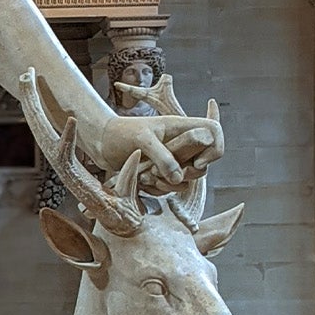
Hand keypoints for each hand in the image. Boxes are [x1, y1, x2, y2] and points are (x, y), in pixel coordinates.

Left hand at [94, 114, 222, 191]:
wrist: (100, 143)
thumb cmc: (119, 133)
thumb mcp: (141, 140)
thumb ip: (162, 156)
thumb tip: (179, 177)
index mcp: (181, 126)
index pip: (214, 132)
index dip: (214, 149)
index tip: (196, 162)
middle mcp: (181, 143)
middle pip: (203, 164)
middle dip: (184, 173)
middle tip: (157, 171)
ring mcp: (173, 159)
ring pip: (187, 179)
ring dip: (167, 183)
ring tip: (145, 175)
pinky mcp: (162, 172)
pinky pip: (171, 187)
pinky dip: (158, 188)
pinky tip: (141, 181)